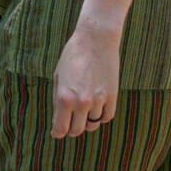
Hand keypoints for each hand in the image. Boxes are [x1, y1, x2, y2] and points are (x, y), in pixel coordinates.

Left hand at [51, 23, 119, 138]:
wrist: (96, 38)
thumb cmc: (73, 55)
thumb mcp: (58, 77)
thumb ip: (57, 101)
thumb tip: (58, 122)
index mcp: (64, 98)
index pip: (60, 130)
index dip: (58, 132)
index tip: (58, 130)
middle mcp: (81, 102)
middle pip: (76, 130)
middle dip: (71, 128)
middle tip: (71, 119)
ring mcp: (98, 100)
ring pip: (92, 124)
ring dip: (87, 120)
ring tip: (85, 107)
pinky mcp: (112, 96)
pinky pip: (106, 117)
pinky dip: (101, 115)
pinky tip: (97, 105)